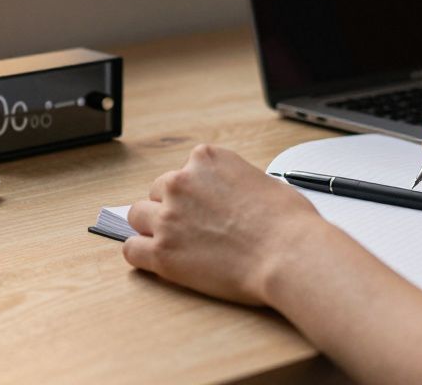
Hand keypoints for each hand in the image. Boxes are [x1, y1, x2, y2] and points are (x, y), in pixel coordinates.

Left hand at [122, 144, 328, 304]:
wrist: (290, 255)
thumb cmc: (288, 223)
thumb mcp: (263, 181)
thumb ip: (234, 183)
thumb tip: (230, 197)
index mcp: (206, 160)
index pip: (183, 171)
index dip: (193, 194)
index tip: (205, 208)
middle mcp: (181, 182)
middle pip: (157, 192)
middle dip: (171, 208)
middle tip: (194, 230)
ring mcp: (168, 217)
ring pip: (137, 216)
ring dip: (152, 228)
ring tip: (176, 244)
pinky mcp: (162, 252)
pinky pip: (132, 250)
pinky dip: (142, 255)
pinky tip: (159, 261)